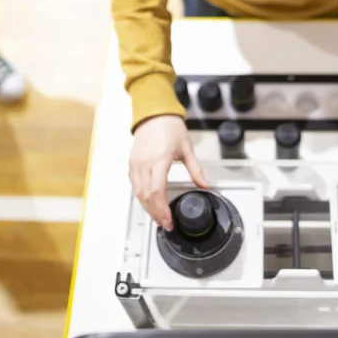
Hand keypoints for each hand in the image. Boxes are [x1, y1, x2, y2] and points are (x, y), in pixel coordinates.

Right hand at [129, 115, 208, 230]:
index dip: (162, 209)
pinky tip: (149, 203)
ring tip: (158, 217)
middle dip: (155, 213)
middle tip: (166, 224)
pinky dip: (141, 197)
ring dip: (147, 207)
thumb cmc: (169, 127)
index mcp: (160, 159)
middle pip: (147, 196)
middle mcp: (145, 163)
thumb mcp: (186, 148)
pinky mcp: (132, 163)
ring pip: (138, 193)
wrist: (154, 113)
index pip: (157, 191)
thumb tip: (204, 185)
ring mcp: (136, 163)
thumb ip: (195, 170)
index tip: (168, 220)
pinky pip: (134, 185)